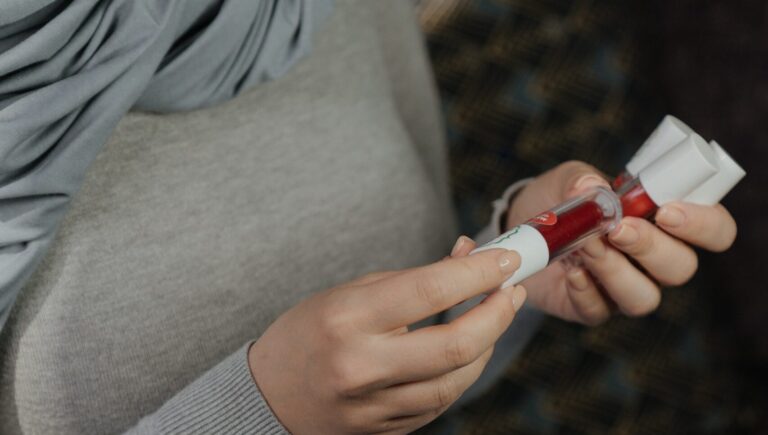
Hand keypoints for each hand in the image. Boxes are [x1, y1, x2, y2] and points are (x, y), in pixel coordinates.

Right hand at [248, 243, 526, 433]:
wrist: (270, 394)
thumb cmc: (309, 332)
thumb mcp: (351, 292)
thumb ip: (412, 279)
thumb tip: (468, 259)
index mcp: (347, 319)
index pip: (430, 290)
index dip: (478, 272)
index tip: (506, 258)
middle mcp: (361, 366)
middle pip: (455, 344)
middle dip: (497, 313)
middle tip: (512, 290)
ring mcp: (374, 406)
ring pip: (456, 380)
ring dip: (486, 345)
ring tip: (493, 316)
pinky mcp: (385, 430)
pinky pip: (440, 403)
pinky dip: (461, 373)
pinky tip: (466, 351)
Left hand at [504, 161, 736, 324]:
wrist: (519, 226)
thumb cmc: (560, 200)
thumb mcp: (569, 180)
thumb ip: (582, 181)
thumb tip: (591, 189)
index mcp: (665, 222)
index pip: (714, 230)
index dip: (703, 224)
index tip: (667, 210)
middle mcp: (653, 261)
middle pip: (681, 268)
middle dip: (652, 248)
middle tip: (619, 229)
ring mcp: (623, 288)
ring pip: (644, 298)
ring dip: (616, 271)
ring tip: (586, 246)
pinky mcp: (591, 307)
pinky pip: (599, 311)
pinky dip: (585, 292)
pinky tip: (571, 272)